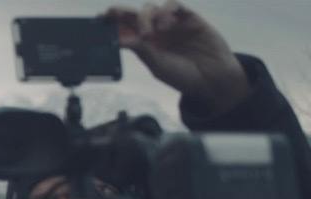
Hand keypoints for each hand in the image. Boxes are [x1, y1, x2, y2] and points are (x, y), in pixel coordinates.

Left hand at [102, 1, 249, 113]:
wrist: (212, 79)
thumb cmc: (184, 76)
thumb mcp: (158, 66)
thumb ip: (141, 51)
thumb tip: (121, 41)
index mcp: (146, 44)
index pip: (125, 29)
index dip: (112, 22)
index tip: (98, 19)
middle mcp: (156, 31)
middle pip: (134, 15)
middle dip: (120, 12)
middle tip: (111, 13)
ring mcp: (171, 23)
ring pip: (151, 8)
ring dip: (146, 17)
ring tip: (150, 34)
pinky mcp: (188, 17)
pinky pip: (172, 5)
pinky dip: (165, 12)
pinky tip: (166, 26)